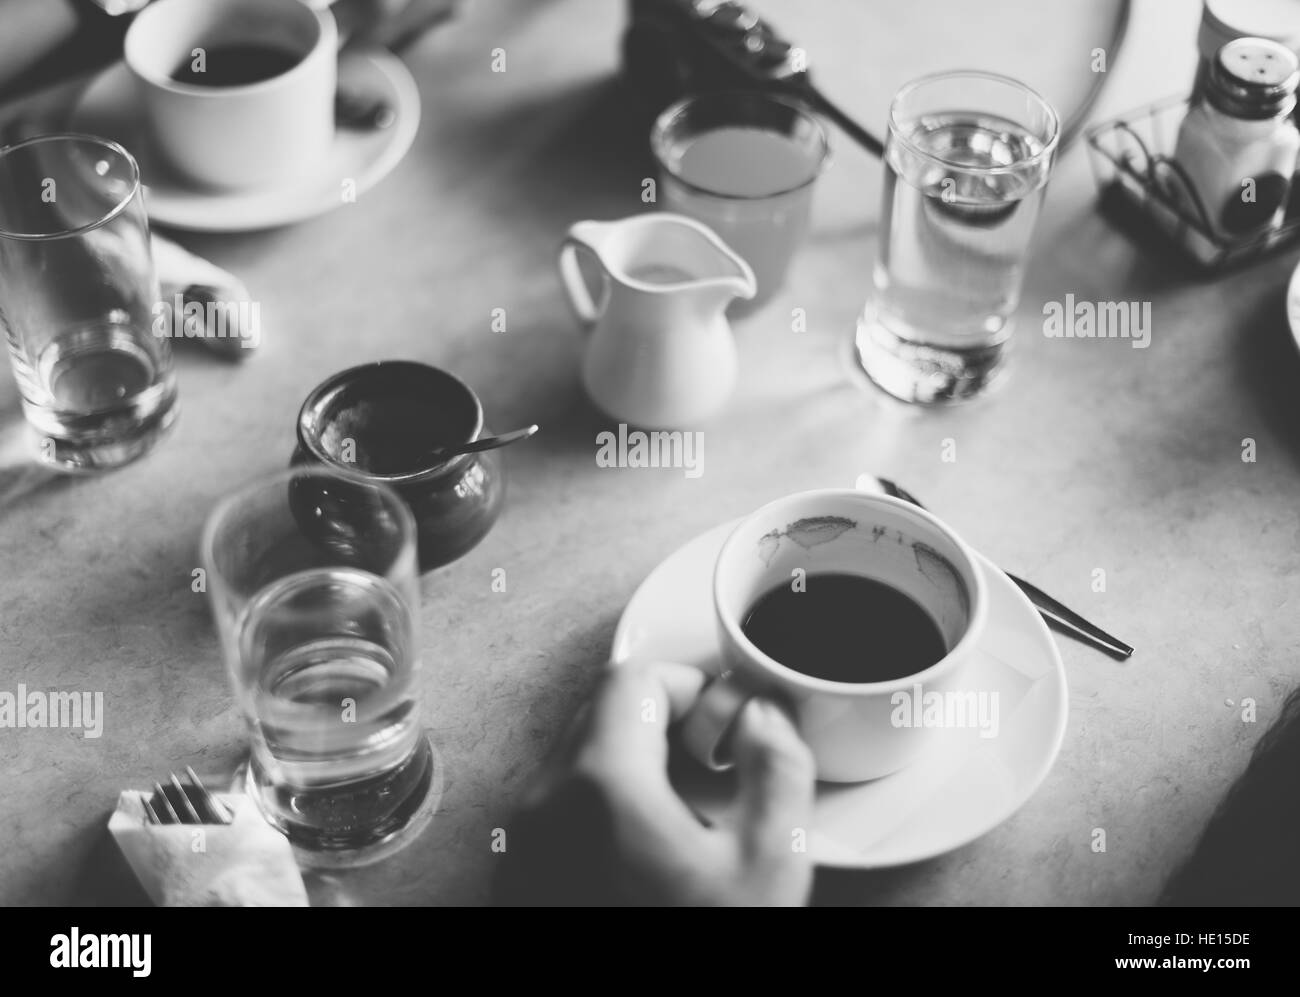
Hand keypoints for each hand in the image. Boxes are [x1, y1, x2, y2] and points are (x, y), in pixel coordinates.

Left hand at [495, 661, 815, 905]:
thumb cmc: (703, 955)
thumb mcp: (769, 867)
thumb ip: (779, 769)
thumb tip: (765, 717)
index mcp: (601, 784)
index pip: (633, 679)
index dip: (689, 681)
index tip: (725, 713)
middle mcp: (543, 803)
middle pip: (598, 711)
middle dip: (662, 716)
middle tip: (714, 757)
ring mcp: (521, 844)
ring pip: (575, 757)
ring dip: (633, 757)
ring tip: (689, 809)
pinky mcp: (518, 879)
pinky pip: (557, 805)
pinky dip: (603, 800)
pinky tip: (651, 849)